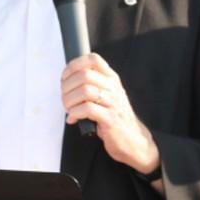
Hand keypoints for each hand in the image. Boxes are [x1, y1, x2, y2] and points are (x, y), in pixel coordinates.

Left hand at [62, 53, 160, 176]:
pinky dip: (75, 113)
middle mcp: (113, 88)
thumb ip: (92, 84)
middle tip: (64, 97)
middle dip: (67, 86)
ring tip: (68, 108)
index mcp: (111, 79)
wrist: (134, 140)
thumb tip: (66, 80)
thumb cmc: (114, 116)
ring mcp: (114, 103)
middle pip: (84, 75)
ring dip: (69, 100)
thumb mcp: (107, 95)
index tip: (65, 77)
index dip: (74, 65)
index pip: (93, 59)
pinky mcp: (111, 119)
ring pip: (84, 91)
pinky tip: (73, 118)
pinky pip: (88, 109)